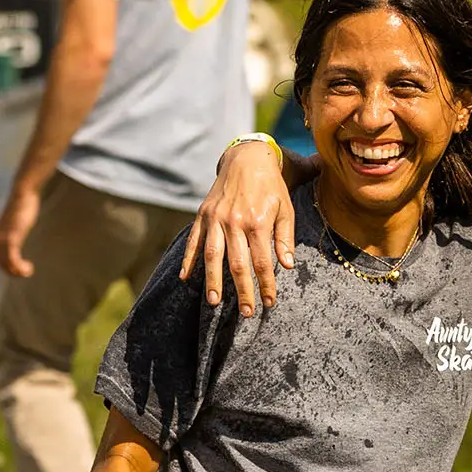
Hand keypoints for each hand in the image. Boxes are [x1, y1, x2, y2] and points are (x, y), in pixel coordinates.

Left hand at [0, 189, 40, 276]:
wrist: (22, 193)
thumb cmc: (23, 204)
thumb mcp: (16, 219)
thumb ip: (14, 228)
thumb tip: (18, 230)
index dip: (8, 267)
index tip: (22, 268)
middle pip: (0, 263)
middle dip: (13, 272)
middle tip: (27, 272)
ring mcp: (2, 238)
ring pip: (6, 263)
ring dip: (18, 271)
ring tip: (28, 271)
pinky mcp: (11, 237)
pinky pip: (12, 258)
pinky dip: (19, 266)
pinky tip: (28, 267)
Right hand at [179, 140, 294, 316]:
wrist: (246, 159)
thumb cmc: (270, 187)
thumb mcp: (285, 209)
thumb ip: (284, 238)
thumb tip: (286, 266)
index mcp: (257, 222)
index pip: (262, 262)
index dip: (265, 284)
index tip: (269, 302)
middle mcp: (234, 222)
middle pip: (237, 264)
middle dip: (242, 290)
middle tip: (246, 312)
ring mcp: (215, 219)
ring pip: (212, 256)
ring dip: (213, 281)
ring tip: (214, 302)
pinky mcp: (202, 215)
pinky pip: (193, 240)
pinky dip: (188, 260)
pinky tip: (185, 278)